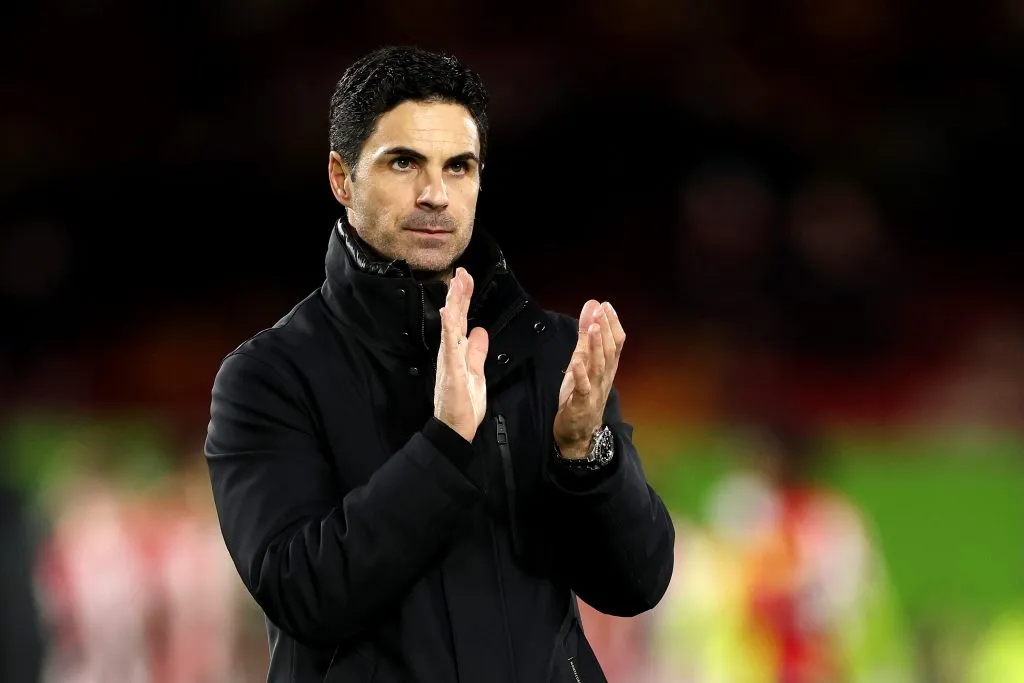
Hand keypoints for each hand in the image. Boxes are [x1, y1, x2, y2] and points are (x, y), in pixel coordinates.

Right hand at [433, 267, 489, 442]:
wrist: (456, 428)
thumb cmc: (464, 403)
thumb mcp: (476, 372)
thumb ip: (477, 352)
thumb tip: (481, 331)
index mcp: (457, 350)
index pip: (460, 319)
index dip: (463, 298)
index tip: (465, 277)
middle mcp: (450, 351)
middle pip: (454, 317)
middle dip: (458, 293)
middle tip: (461, 271)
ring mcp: (449, 359)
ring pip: (450, 326)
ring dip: (454, 304)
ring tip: (456, 284)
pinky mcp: (451, 370)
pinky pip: (449, 347)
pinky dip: (448, 330)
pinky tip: (447, 314)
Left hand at [553, 300, 625, 458]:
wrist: (578, 434)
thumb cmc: (581, 396)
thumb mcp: (581, 363)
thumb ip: (585, 338)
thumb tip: (591, 309)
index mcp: (606, 368)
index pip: (616, 344)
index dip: (612, 324)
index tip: (606, 306)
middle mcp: (604, 378)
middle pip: (609, 352)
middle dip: (605, 330)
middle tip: (601, 311)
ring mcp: (593, 391)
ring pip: (598, 367)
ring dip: (596, 347)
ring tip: (592, 328)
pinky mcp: (580, 404)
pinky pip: (582, 388)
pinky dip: (580, 375)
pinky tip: (576, 362)